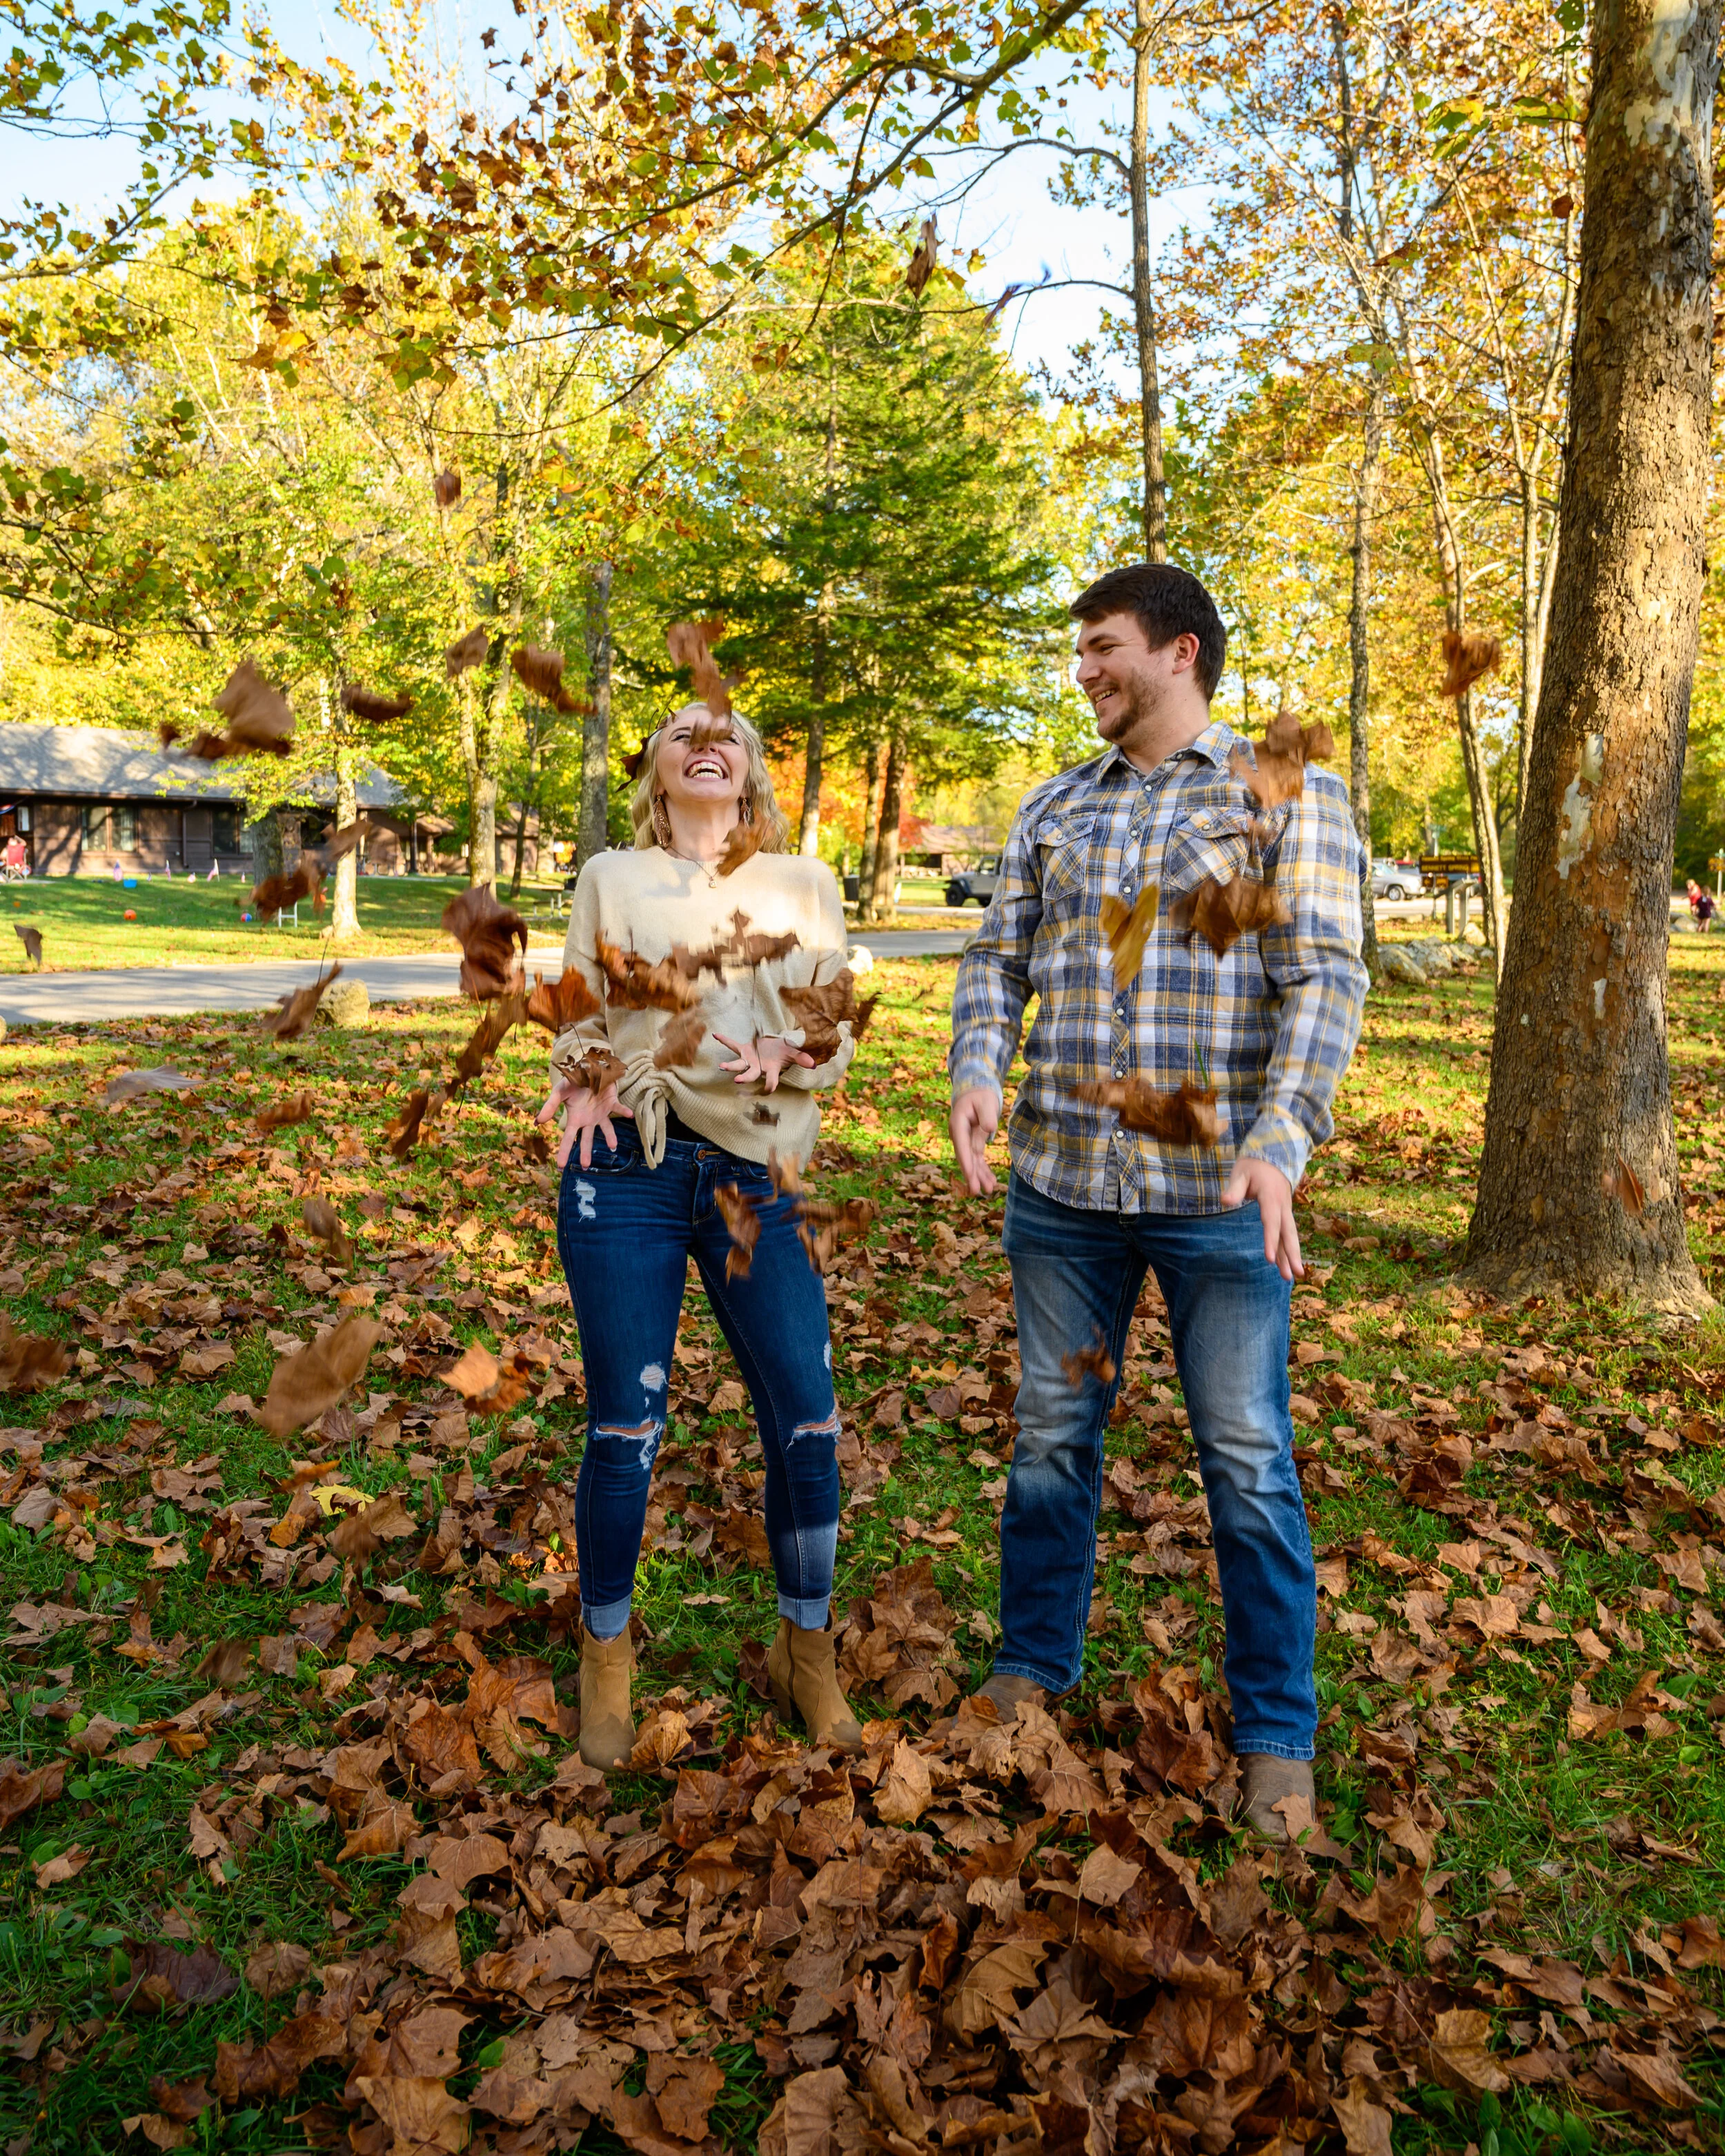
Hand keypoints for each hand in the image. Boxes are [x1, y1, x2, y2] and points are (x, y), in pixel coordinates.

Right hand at [537, 1075, 631, 1169]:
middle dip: (586, 1153)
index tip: (560, 1166)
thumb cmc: (572, 1082)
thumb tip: (538, 1122)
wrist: (586, 1069)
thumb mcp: (559, 1092)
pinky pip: (618, 1108)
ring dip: (610, 1136)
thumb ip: (550, 1106)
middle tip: (585, 1167)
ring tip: (612, 1146)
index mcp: (575, 1118)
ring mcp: (601, 1112)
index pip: (568, 1138)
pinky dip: (623, 1111)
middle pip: (587, 1139)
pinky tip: (629, 1114)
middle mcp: (588, 1119)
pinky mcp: (611, 1102)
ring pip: (606, 1128)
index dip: (564, 1152)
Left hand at [713, 1033, 815, 1091]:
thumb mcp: (794, 1054)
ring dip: (730, 1066)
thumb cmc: (784, 1052)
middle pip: (751, 1075)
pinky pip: (733, 1045)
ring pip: (739, 1064)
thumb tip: (814, 1064)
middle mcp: (758, 1067)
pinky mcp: (744, 1049)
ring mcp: (750, 1059)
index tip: (768, 1090)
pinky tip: (716, 1035)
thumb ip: (801, 1059)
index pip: (771, 1082)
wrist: (776, 1045)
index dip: (770, 1087)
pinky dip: (725, 1040)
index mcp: (770, 1070)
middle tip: (737, 1080)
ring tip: (721, 1067)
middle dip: (744, 1078)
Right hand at [950, 1086, 1001, 1195]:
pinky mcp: (973, 1143)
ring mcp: (965, 1140)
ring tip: (988, 1190)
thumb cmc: (981, 1096)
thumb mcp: (985, 1101)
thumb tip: (989, 1129)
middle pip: (964, 1157)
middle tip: (976, 1191)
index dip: (966, 1161)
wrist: (975, 1092)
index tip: (970, 1175)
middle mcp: (959, 1134)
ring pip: (971, 1161)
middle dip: (971, 1174)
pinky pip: (977, 1159)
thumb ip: (987, 1115)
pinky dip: (983, 1170)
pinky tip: (990, 1182)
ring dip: (979, 1176)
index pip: (962, 1144)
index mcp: (958, 1123)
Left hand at [1222, 1155, 1303, 1280]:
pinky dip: (1287, 1250)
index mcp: (1271, 1196)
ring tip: (1296, 1276)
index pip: (1270, 1221)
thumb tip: (1224, 1201)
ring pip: (1290, 1236)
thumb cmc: (1253, 1166)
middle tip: (1295, 1274)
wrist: (1272, 1158)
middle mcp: (1282, 1206)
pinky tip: (1286, 1265)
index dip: (1270, 1240)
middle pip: (1288, 1233)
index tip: (1268, 1259)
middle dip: (1291, 1254)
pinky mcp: (1283, 1215)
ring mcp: (1285, 1211)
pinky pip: (1286, 1234)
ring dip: (1292, 1255)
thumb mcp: (1241, 1172)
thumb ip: (1234, 1188)